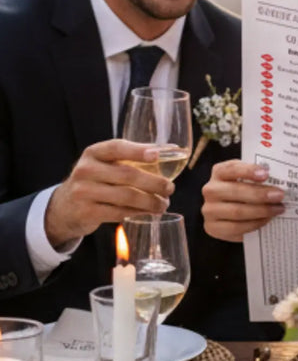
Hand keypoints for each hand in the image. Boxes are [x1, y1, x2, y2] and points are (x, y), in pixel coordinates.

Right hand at [44, 140, 173, 248]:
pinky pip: (119, 213)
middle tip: (170, 188)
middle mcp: (86, 170)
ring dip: (150, 201)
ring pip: (126, 196)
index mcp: (93, 153)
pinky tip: (148, 212)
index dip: (138, 151)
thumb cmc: (96, 180)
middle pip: (127, 175)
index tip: (157, 156)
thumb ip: (132, 157)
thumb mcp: (105, 164)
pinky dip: (138, 213)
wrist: (64, 206)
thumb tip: (171, 149)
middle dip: (154, 183)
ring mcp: (83, 192)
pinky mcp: (86, 212)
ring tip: (163, 204)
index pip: (117, 148)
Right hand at [202, 159, 284, 241]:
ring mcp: (210, 210)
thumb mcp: (246, 178)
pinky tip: (267, 220)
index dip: (248, 171)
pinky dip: (254, 224)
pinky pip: (236, 227)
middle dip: (261, 194)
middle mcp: (211, 190)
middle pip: (236, 191)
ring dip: (262, 211)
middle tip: (280, 195)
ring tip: (278, 209)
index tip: (266, 174)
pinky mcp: (213, 227)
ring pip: (237, 211)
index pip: (232, 169)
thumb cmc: (241, 190)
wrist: (226, 212)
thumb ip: (258, 176)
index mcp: (219, 172)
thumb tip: (280, 179)